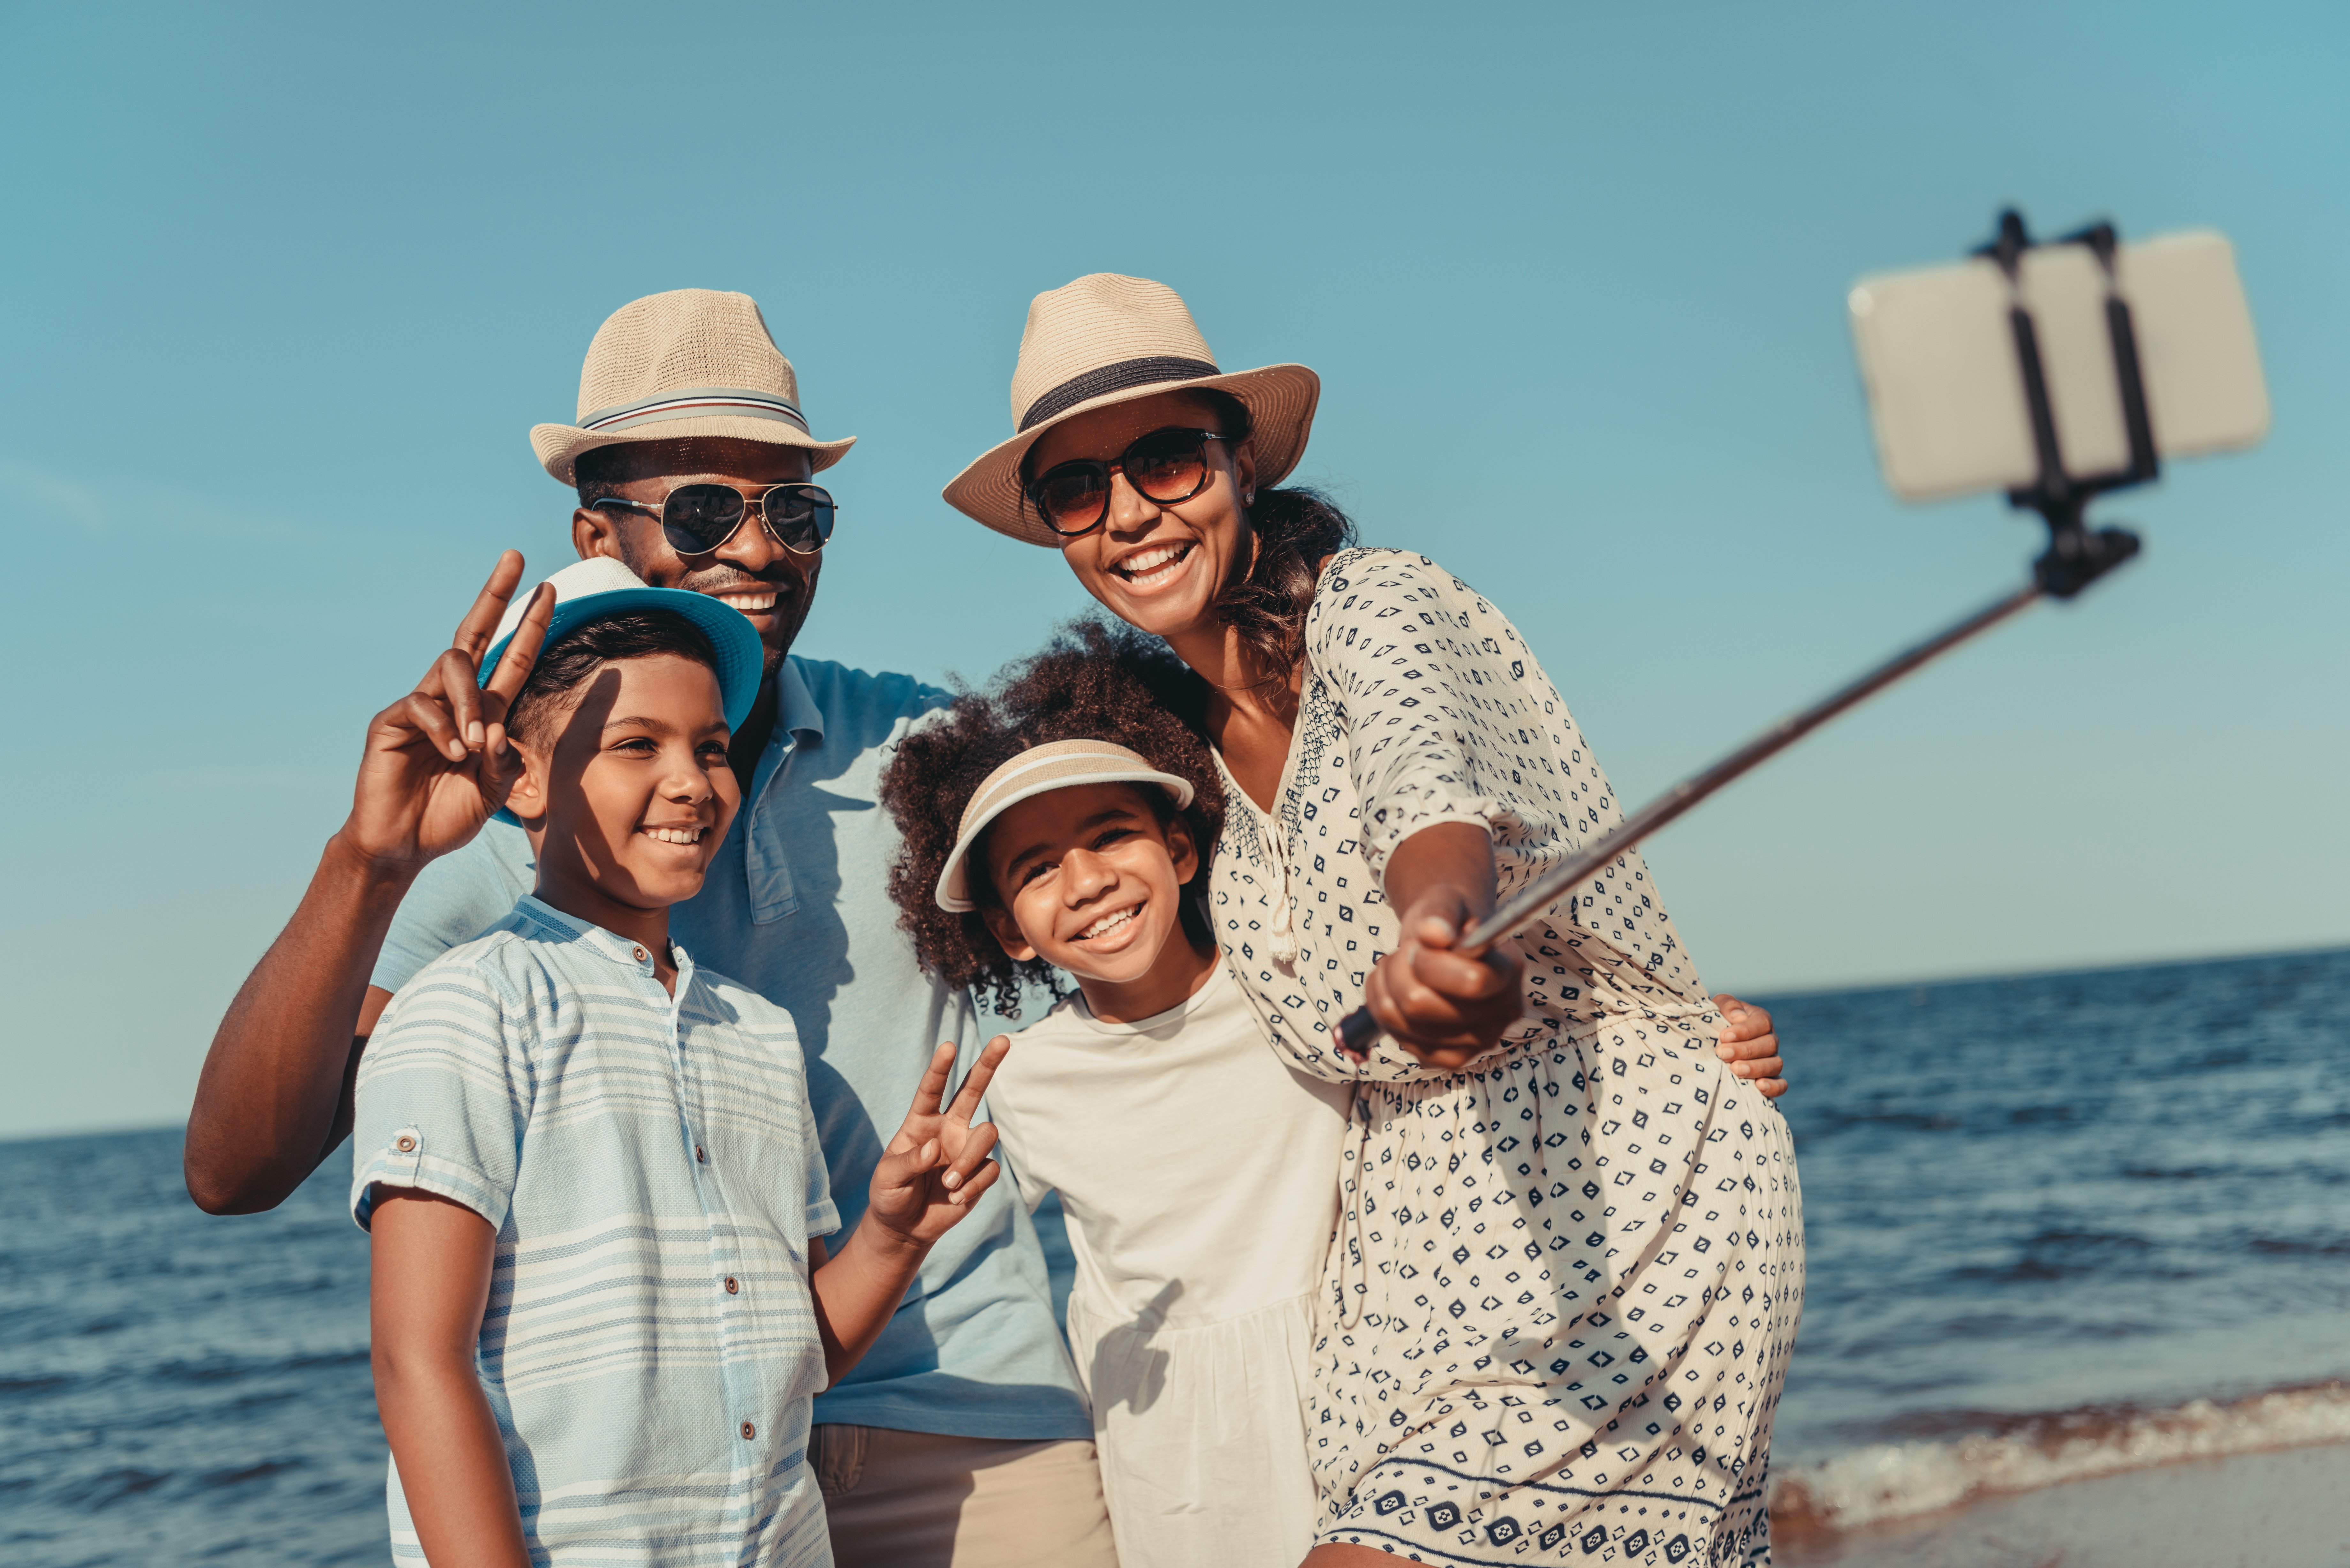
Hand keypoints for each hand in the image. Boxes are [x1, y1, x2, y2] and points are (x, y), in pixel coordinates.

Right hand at [341, 553, 553, 874]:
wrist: (405, 845)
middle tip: (515, 558)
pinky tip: (452, 757)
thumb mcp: (494, 789)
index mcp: (483, 712)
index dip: (530, 625)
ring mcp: (420, 706)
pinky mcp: (392, 722)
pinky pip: (422, 706)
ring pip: (452, 668)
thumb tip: (499, 729)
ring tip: (474, 746)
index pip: (511, 658)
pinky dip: (444, 731)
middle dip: (495, 594)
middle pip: (474, 633)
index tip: (551, 590)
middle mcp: (452, 699)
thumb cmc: (448, 815)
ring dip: (470, 702)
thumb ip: (506, 759)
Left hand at [866, 1038, 1008, 1245]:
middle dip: (988, 1064)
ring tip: (949, 1185)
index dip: (940, 1068)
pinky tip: (955, 1200)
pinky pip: (990, 1170)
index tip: (948, 1046)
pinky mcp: (980, 1173)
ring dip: (969, 1160)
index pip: (932, 1089)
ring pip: (987, 1135)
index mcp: (921, 1122)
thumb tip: (934, 1149)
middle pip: (973, 1090)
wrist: (905, 1227)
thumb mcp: (887, 1178)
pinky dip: (973, 1186)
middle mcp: (948, 1129)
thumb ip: (909, 1161)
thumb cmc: (890, 1194)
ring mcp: (966, 1149)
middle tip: (1003, 1039)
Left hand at [1361, 885, 1525, 1070]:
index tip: (1420, 943)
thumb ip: (1441, 912)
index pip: (1471, 982)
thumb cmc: (1448, 923)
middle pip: (1421, 1005)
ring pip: (1403, 1021)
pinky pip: (1398, 1037)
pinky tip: (1393, 989)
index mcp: (1510, 970)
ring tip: (1397, 966)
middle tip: (1405, 952)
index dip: (1430, 962)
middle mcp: (1502, 1014)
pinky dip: (1383, 1007)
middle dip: (1399, 970)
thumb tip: (1434, 934)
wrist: (1446, 947)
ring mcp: (1477, 1042)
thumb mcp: (1445, 902)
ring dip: (1386, 986)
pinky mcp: (1450, 1058)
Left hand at [1713, 993, 1785, 1098]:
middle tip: (1722, 1053)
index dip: (1745, 1030)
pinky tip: (1759, 1086)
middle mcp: (1770, 1039)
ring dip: (1755, 1068)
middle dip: (1745, 1050)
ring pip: (1775, 1064)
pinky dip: (1773, 1087)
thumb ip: (1728, 1006)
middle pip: (1769, 1044)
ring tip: (1734, 1069)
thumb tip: (1739, 1016)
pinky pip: (1780, 1085)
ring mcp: (1771, 1060)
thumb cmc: (1716, 1020)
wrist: (1712, 1040)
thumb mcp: (1718, 1006)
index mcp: (1760, 1019)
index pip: (1762, 1023)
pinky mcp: (1770, 1078)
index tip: (1724, 1036)